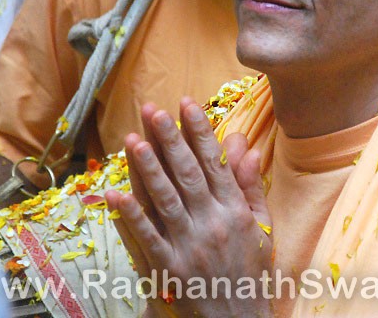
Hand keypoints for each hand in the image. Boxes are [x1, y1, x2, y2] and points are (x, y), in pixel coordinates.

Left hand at [105, 99, 272, 317]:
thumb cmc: (251, 272)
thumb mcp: (262, 227)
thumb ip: (251, 186)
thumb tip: (246, 147)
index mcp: (236, 211)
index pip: (215, 163)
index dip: (200, 132)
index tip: (187, 104)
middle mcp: (214, 224)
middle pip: (188, 175)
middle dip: (170, 140)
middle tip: (154, 111)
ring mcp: (190, 246)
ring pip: (166, 200)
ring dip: (148, 169)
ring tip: (134, 140)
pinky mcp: (169, 269)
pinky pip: (147, 239)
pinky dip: (131, 217)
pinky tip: (116, 194)